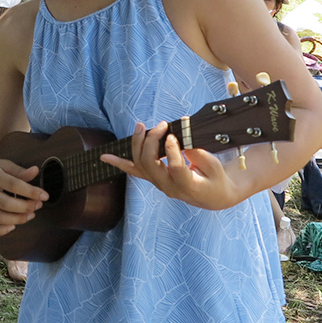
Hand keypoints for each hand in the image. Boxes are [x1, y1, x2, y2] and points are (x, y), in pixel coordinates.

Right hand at [0, 155, 47, 235]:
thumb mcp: (3, 165)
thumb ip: (19, 171)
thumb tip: (36, 171)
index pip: (13, 185)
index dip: (30, 191)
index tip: (44, 195)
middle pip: (6, 204)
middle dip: (26, 207)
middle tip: (38, 205)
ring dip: (18, 219)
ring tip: (30, 215)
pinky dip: (0, 231)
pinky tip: (12, 226)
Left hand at [102, 122, 236, 209]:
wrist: (214, 196)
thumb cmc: (217, 180)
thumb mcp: (215, 168)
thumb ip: (199, 155)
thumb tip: (182, 140)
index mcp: (187, 186)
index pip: (174, 168)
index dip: (171, 150)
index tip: (172, 135)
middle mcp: (168, 187)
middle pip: (150, 164)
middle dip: (152, 141)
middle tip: (162, 125)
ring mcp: (159, 184)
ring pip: (140, 164)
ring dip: (138, 143)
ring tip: (141, 126)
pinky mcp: (154, 179)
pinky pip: (134, 171)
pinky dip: (119, 163)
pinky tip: (104, 157)